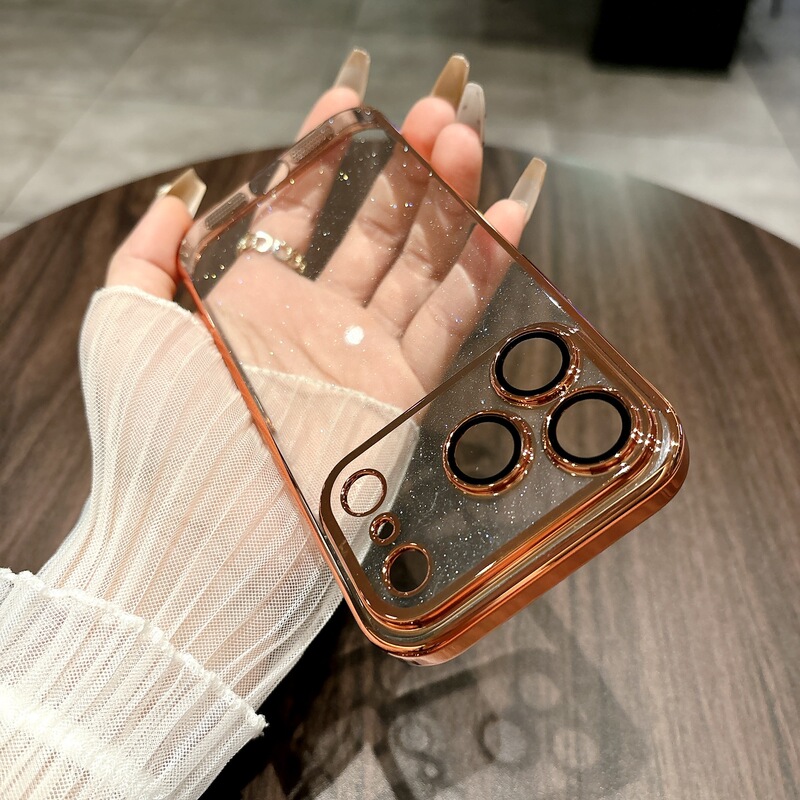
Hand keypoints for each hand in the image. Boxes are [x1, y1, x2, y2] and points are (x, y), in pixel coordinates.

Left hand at [108, 52, 545, 410]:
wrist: (204, 529)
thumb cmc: (152, 431)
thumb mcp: (122, 326)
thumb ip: (141, 255)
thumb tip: (176, 197)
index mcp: (253, 306)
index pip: (299, 213)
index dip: (324, 155)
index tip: (349, 95)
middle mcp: (315, 328)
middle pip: (374, 232)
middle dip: (406, 166)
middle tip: (437, 107)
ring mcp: (364, 358)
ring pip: (420, 265)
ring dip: (449, 199)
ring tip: (466, 134)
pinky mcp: (404, 391)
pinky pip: (452, 318)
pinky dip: (482, 266)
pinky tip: (508, 212)